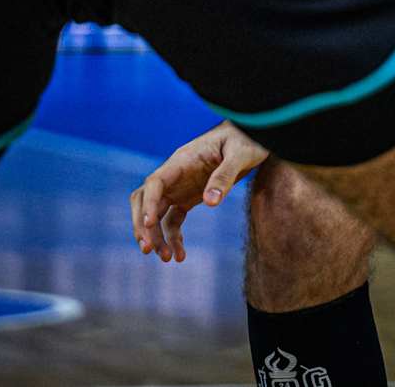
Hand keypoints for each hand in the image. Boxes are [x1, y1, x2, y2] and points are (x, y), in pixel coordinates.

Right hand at [128, 121, 268, 262]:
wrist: (252, 135)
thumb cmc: (246, 139)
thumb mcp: (241, 155)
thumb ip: (225, 176)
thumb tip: (210, 202)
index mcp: (183, 160)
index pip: (155, 182)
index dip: (149, 202)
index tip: (150, 223)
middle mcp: (176, 174)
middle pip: (146, 199)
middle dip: (142, 224)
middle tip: (148, 248)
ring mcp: (180, 186)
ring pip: (157, 213)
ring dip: (156, 236)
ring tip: (167, 258)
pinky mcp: (189, 197)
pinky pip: (173, 219)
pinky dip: (173, 237)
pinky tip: (179, 255)